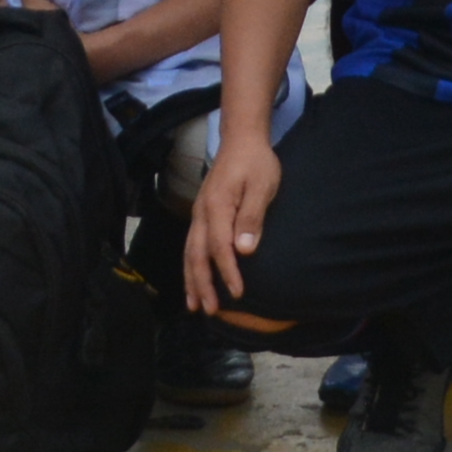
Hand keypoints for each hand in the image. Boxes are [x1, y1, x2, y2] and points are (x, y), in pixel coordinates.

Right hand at [184, 123, 281, 313]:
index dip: (228, 272)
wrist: (241, 140)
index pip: (220, 247)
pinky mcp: (201, 215)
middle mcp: (202, 213)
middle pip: (197, 255)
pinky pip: (191, 246)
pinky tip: (194, 281)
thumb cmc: (256, 163)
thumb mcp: (262, 186)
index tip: (237, 293)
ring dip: (192, 280)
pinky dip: (190, 267)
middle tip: (210, 311)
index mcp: (217, 206)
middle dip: (202, 284)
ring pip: (190, 253)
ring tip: (195, 306)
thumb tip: (244, 249)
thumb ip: (251, 217)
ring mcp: (198, 214)